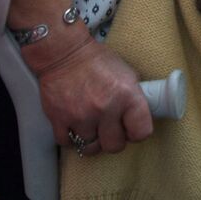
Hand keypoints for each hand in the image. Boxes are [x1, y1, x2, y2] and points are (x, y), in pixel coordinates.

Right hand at [29, 36, 152, 155]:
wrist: (65, 54)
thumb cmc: (98, 61)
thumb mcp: (127, 74)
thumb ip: (133, 98)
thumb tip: (139, 117)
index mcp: (127, 95)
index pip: (141, 132)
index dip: (137, 133)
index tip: (131, 129)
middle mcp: (106, 108)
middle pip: (114, 146)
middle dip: (114, 140)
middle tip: (111, 130)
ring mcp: (81, 116)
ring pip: (90, 147)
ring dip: (92, 140)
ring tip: (93, 127)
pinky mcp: (59, 120)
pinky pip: (68, 144)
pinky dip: (72, 139)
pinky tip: (76, 126)